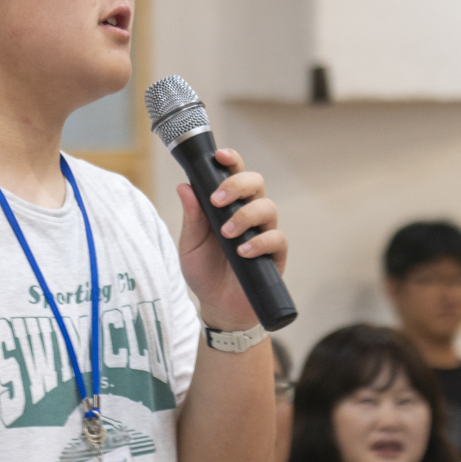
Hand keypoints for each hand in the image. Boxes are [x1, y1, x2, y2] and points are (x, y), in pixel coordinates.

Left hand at [175, 148, 286, 328]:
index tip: (220, 156)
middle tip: (218, 200)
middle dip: (237, 185)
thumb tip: (184, 186)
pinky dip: (259, 242)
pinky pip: (276, 238)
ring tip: (227, 234)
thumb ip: (191, 217)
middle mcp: (248, 214)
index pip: (234, 174)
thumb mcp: (190, 244)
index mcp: (227, 206)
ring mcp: (264, 232)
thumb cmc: (204, 271)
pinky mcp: (275, 254)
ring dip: (245, 216)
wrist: (217, 306)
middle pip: (256, 182)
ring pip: (268, 207)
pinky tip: (242, 252)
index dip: (231, 160)